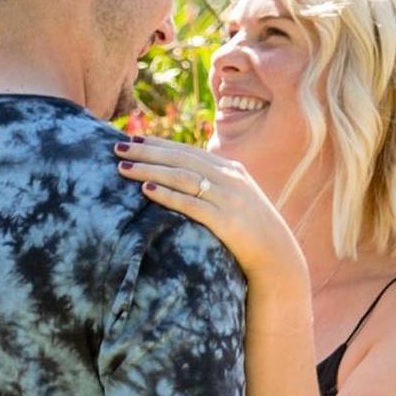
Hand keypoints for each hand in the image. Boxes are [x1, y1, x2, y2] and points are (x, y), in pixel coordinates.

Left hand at [115, 136, 306, 294]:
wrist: (277, 256)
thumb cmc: (251, 230)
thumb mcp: (236, 199)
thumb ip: (215, 185)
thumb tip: (184, 179)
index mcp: (231, 170)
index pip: (188, 151)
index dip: (159, 144)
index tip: (133, 139)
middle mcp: (230, 179)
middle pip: (180, 160)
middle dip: (147, 152)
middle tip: (117, 146)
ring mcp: (229, 199)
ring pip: (182, 178)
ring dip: (150, 170)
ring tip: (123, 167)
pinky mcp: (226, 222)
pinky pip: (191, 204)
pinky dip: (167, 195)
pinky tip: (146, 190)